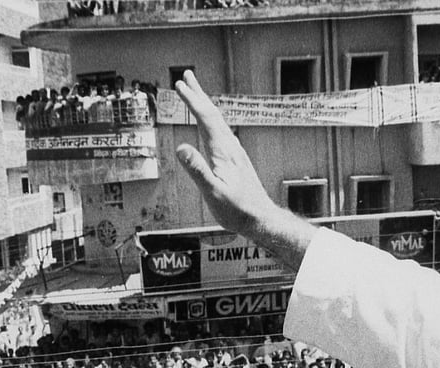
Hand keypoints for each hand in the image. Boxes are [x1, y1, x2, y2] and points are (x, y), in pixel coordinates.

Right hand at [174, 71, 277, 235]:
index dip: (192, 100)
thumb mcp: (213, 192)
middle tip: (186, 77)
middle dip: (198, 94)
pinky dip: (211, 120)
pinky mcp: (236, 159)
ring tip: (195, 93)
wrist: (260, 219)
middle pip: (213, 114)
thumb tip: (181, 148)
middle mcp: (230, 147)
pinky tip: (210, 123)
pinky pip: (220, 131)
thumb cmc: (238, 210)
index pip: (206, 118)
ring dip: (205, 104)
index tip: (180, 85)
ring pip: (217, 121)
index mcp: (223, 151)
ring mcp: (234, 152)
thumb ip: (197, 170)